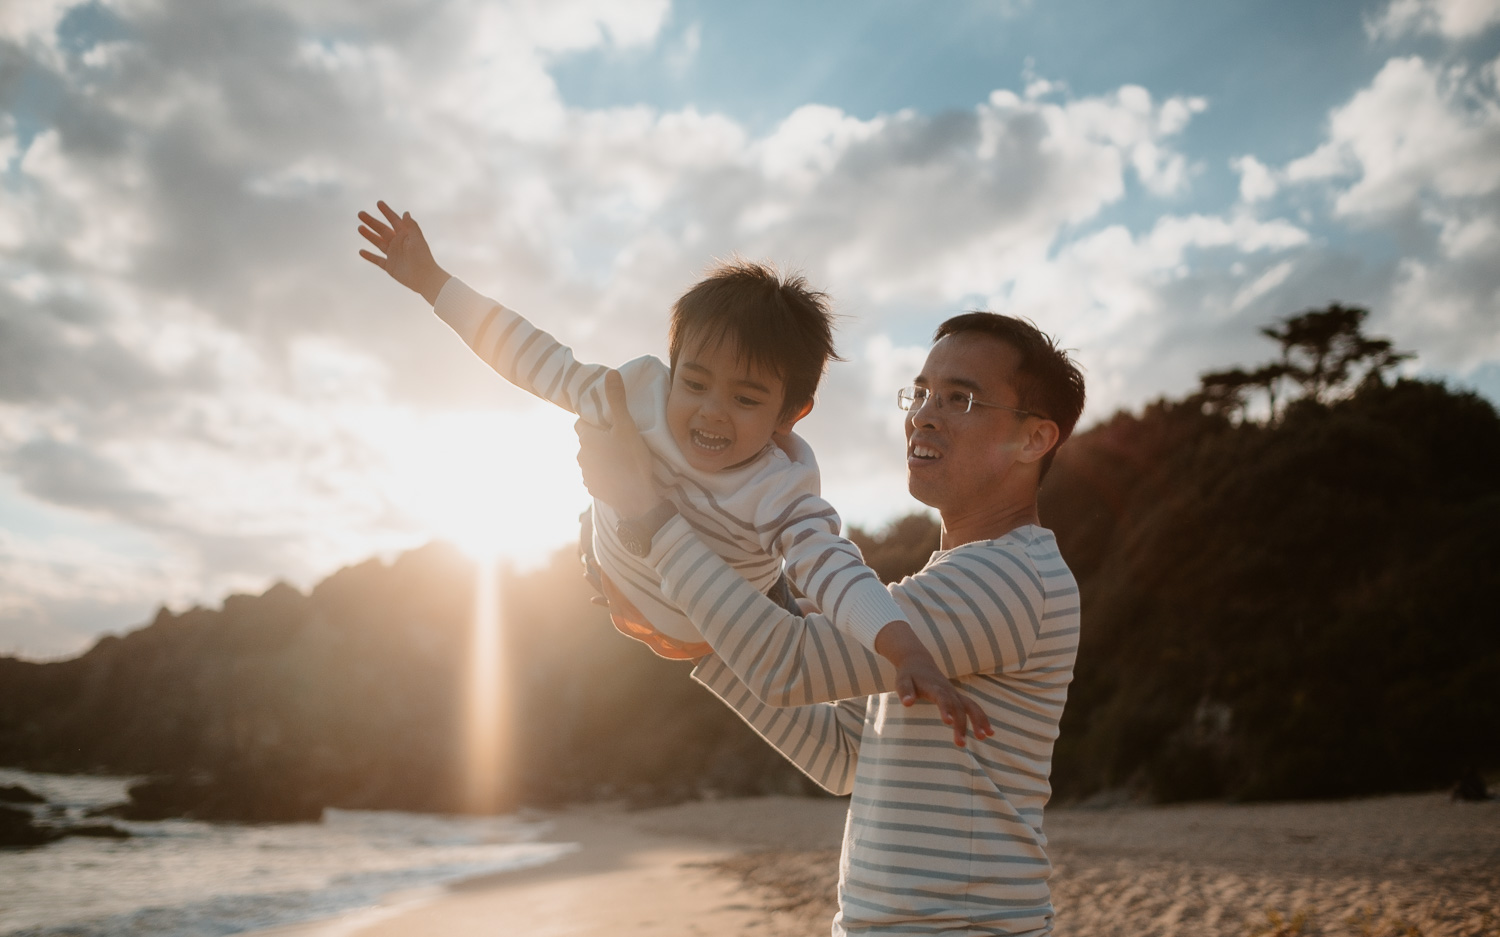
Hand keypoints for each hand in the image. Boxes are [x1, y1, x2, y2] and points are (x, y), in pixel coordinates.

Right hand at [357, 200, 448, 303]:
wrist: (424, 278)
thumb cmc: (423, 257)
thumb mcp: (417, 239)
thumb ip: (411, 226)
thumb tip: (406, 213)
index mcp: (405, 235)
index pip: (394, 221)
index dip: (387, 212)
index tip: (379, 203)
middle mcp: (398, 243)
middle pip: (382, 230)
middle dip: (371, 222)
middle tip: (360, 213)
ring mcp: (393, 255)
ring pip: (378, 242)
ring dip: (369, 235)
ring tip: (359, 228)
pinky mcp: (390, 266)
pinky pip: (377, 260)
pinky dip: (369, 256)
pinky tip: (361, 251)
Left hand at [575, 370, 659, 517]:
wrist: (636, 500)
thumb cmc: (632, 460)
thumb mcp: (627, 427)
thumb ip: (617, 400)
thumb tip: (611, 373)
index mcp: (586, 439)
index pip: (582, 423)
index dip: (596, 422)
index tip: (611, 425)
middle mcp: (581, 456)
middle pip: (587, 441)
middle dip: (599, 439)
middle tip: (620, 441)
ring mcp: (586, 474)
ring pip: (591, 458)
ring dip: (602, 457)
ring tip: (622, 458)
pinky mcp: (592, 488)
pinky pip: (596, 475)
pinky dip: (605, 473)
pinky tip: (619, 474)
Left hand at [876, 622, 993, 746]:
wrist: (919, 662)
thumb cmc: (909, 675)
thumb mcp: (902, 681)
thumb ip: (905, 692)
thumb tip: (908, 703)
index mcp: (933, 686)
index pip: (941, 697)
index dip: (945, 708)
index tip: (948, 722)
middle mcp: (947, 690)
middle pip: (957, 707)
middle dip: (961, 725)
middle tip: (960, 744)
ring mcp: (955, 693)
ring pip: (970, 706)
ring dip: (978, 721)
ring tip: (984, 737)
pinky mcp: (958, 697)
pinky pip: (973, 707)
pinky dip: (982, 718)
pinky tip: (989, 733)